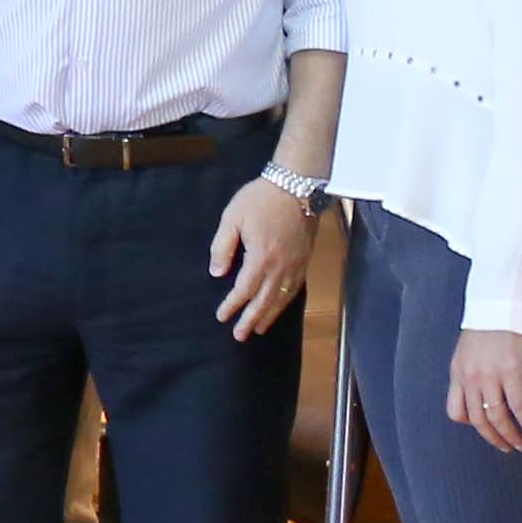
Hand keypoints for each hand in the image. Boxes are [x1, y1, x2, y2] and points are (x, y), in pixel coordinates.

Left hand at [206, 179, 317, 341]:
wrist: (297, 186)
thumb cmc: (260, 199)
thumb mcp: (232, 218)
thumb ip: (222, 247)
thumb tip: (217, 273)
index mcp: (260, 257)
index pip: (244, 289)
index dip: (232, 305)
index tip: (222, 317)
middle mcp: (280, 266)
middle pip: (264, 300)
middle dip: (251, 319)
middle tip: (240, 336)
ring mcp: (295, 264)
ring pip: (281, 297)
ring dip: (269, 315)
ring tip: (258, 329)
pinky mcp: (304, 260)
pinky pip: (295, 288)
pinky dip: (285, 302)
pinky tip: (278, 307)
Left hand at [444, 325, 521, 451]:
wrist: (500, 306)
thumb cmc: (487, 327)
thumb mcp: (468, 352)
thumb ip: (470, 372)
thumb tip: (479, 392)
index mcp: (457, 374)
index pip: (455, 411)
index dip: (470, 424)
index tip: (485, 427)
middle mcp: (469, 378)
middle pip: (478, 420)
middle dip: (493, 438)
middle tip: (506, 448)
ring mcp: (489, 376)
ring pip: (497, 417)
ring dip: (510, 436)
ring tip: (521, 445)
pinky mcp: (510, 372)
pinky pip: (517, 405)